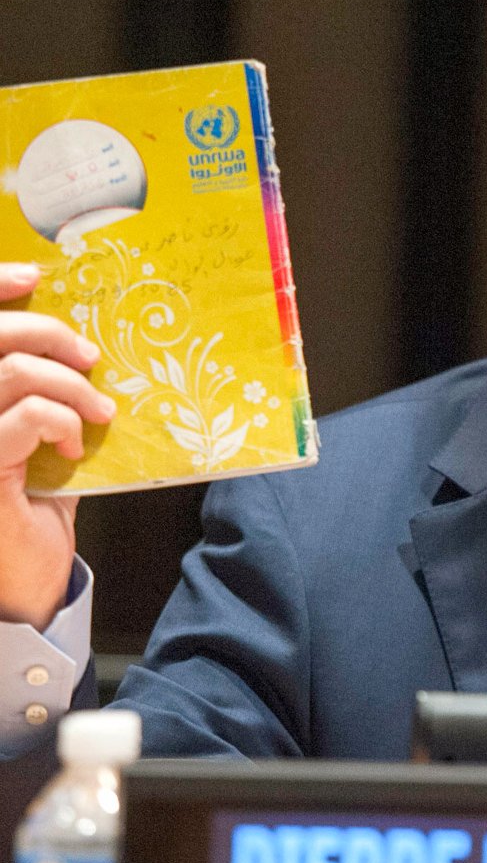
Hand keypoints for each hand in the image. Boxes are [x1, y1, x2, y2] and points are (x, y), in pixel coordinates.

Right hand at [0, 262, 115, 628]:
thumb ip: (46, 398)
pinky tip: (76, 445)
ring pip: (12, 372)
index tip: (35, 277)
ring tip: (98, 412)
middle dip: (47, 332)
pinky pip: (26, 416)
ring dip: (70, 385)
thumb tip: (85, 351)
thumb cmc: (32, 513)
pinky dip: (63, 420)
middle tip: (90, 357)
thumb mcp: (42, 442)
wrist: (25, 585)